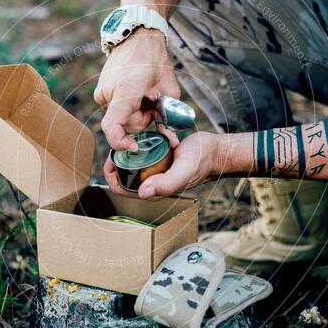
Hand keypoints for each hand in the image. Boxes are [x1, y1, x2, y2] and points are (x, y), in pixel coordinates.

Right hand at [94, 27, 180, 151]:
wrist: (136, 37)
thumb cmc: (153, 60)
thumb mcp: (169, 88)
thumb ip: (169, 115)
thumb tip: (171, 141)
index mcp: (124, 93)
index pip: (112, 127)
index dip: (121, 143)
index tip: (134, 146)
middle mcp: (107, 95)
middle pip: (126, 125)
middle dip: (142, 120)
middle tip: (153, 101)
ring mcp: (102, 94)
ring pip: (122, 118)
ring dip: (136, 113)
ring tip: (144, 94)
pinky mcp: (101, 93)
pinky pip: (117, 110)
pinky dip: (129, 107)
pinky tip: (136, 93)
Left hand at [104, 132, 225, 197]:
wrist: (217, 150)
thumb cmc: (203, 161)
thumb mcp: (184, 170)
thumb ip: (166, 184)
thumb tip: (143, 192)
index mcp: (155, 190)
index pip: (123, 190)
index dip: (111, 178)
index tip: (110, 160)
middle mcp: (154, 182)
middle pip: (125, 175)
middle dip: (119, 161)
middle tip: (120, 147)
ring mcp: (157, 171)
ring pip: (134, 163)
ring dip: (134, 150)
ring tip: (139, 139)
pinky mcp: (162, 159)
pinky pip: (148, 152)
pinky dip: (148, 141)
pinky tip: (158, 134)